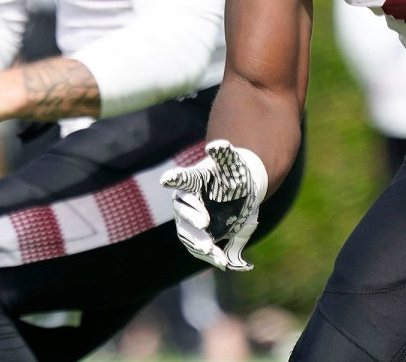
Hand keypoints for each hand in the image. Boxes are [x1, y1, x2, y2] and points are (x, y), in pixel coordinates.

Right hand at [159, 141, 267, 271]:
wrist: (239, 191)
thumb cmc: (231, 173)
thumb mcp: (232, 163)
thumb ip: (224, 154)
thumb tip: (216, 145)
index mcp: (192, 180)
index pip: (181, 178)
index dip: (174, 178)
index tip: (167, 179)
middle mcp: (187, 201)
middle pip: (184, 210)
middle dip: (192, 217)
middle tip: (205, 222)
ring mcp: (191, 220)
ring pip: (188, 233)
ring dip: (197, 241)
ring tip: (209, 249)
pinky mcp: (199, 236)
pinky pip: (199, 247)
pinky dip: (210, 255)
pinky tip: (222, 261)